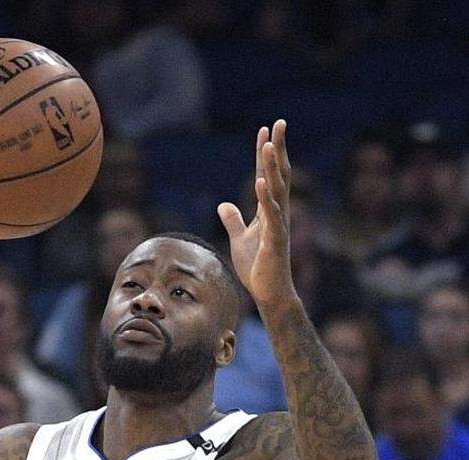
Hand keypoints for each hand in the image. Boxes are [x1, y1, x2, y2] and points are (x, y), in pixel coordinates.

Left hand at [217, 120, 297, 307]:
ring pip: (277, 190)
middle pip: (278, 174)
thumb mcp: (239, 239)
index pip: (268, 175)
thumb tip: (224, 204)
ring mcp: (278, 225)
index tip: (265, 131)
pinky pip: (271, 215)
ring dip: (272, 167)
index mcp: (269, 210)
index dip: (265, 153)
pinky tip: (261, 181)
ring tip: (268, 145)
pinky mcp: (275, 240)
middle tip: (278, 123)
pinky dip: (266, 197)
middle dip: (277, 149)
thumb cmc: (257, 267)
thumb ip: (233, 220)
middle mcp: (278, 212)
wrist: (269, 293)